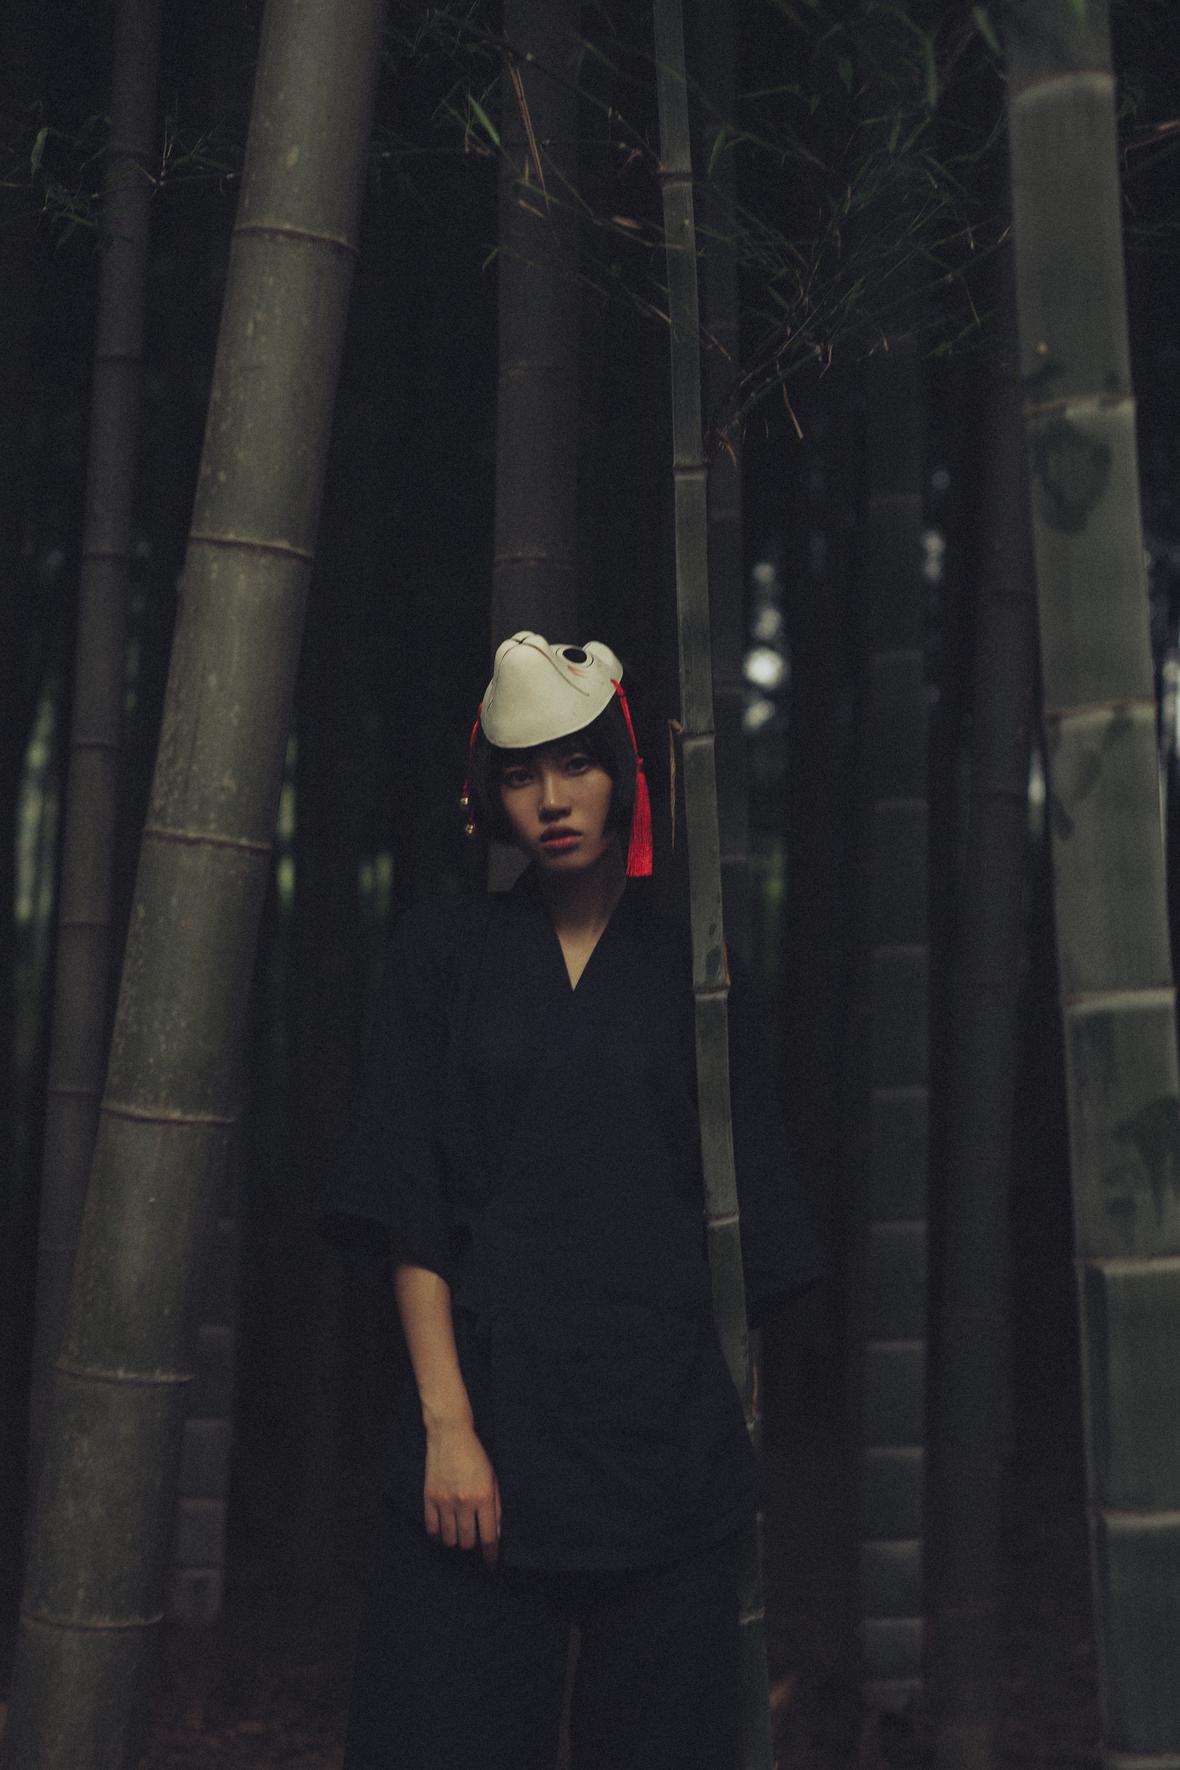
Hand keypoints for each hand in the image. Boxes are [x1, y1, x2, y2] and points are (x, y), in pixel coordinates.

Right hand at [423, 1417, 500, 1567]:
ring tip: (459, 1532)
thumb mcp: (493, 1479)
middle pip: (468, 1542)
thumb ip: (496, 1507)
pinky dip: (438, 1535)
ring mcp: (445, 1501)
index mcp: (484, 1497)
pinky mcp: (429, 1497)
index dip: (491, 1555)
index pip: (488, 1537)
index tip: (491, 1564)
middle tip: (474, 1538)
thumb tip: (495, 1534)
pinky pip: (432, 1529)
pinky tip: (443, 1531)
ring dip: (456, 1540)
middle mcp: (464, 1502)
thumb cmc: (475, 1456)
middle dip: (473, 1545)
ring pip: (450, 1539)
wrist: (450, 1435)